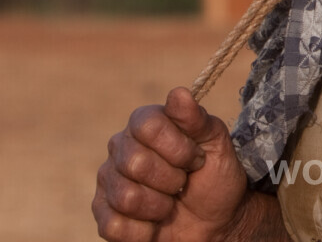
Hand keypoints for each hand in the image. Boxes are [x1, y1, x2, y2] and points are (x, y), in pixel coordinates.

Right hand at [93, 86, 254, 241]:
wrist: (216, 222)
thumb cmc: (215, 178)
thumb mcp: (217, 145)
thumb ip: (197, 120)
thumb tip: (178, 94)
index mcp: (144, 123)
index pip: (148, 126)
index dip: (178, 148)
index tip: (197, 158)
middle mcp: (120, 147)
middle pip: (135, 163)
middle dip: (171, 180)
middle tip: (183, 183)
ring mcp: (109, 181)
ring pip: (126, 197)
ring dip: (160, 207)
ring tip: (170, 204)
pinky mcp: (103, 215)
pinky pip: (115, 226)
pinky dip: (144, 232)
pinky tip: (154, 224)